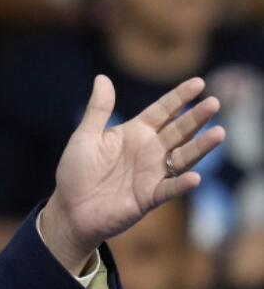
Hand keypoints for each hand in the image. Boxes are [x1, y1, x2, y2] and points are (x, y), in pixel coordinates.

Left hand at [39, 75, 224, 272]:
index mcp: (135, 133)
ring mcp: (152, 174)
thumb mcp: (84, 138)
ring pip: (183, 157)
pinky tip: (194, 178)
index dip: (179, 98)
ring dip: (200, 147)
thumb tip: (101, 78)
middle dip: (196, 117)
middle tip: (214, 103)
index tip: (198, 83)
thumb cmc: (75, 173)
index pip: (163, 111)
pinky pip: (169, 189)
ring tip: (219, 133)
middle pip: (179, 130)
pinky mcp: (149, 197)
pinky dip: (181, 185)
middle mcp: (149, 151)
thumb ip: (98, 110)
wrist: (70, 210)